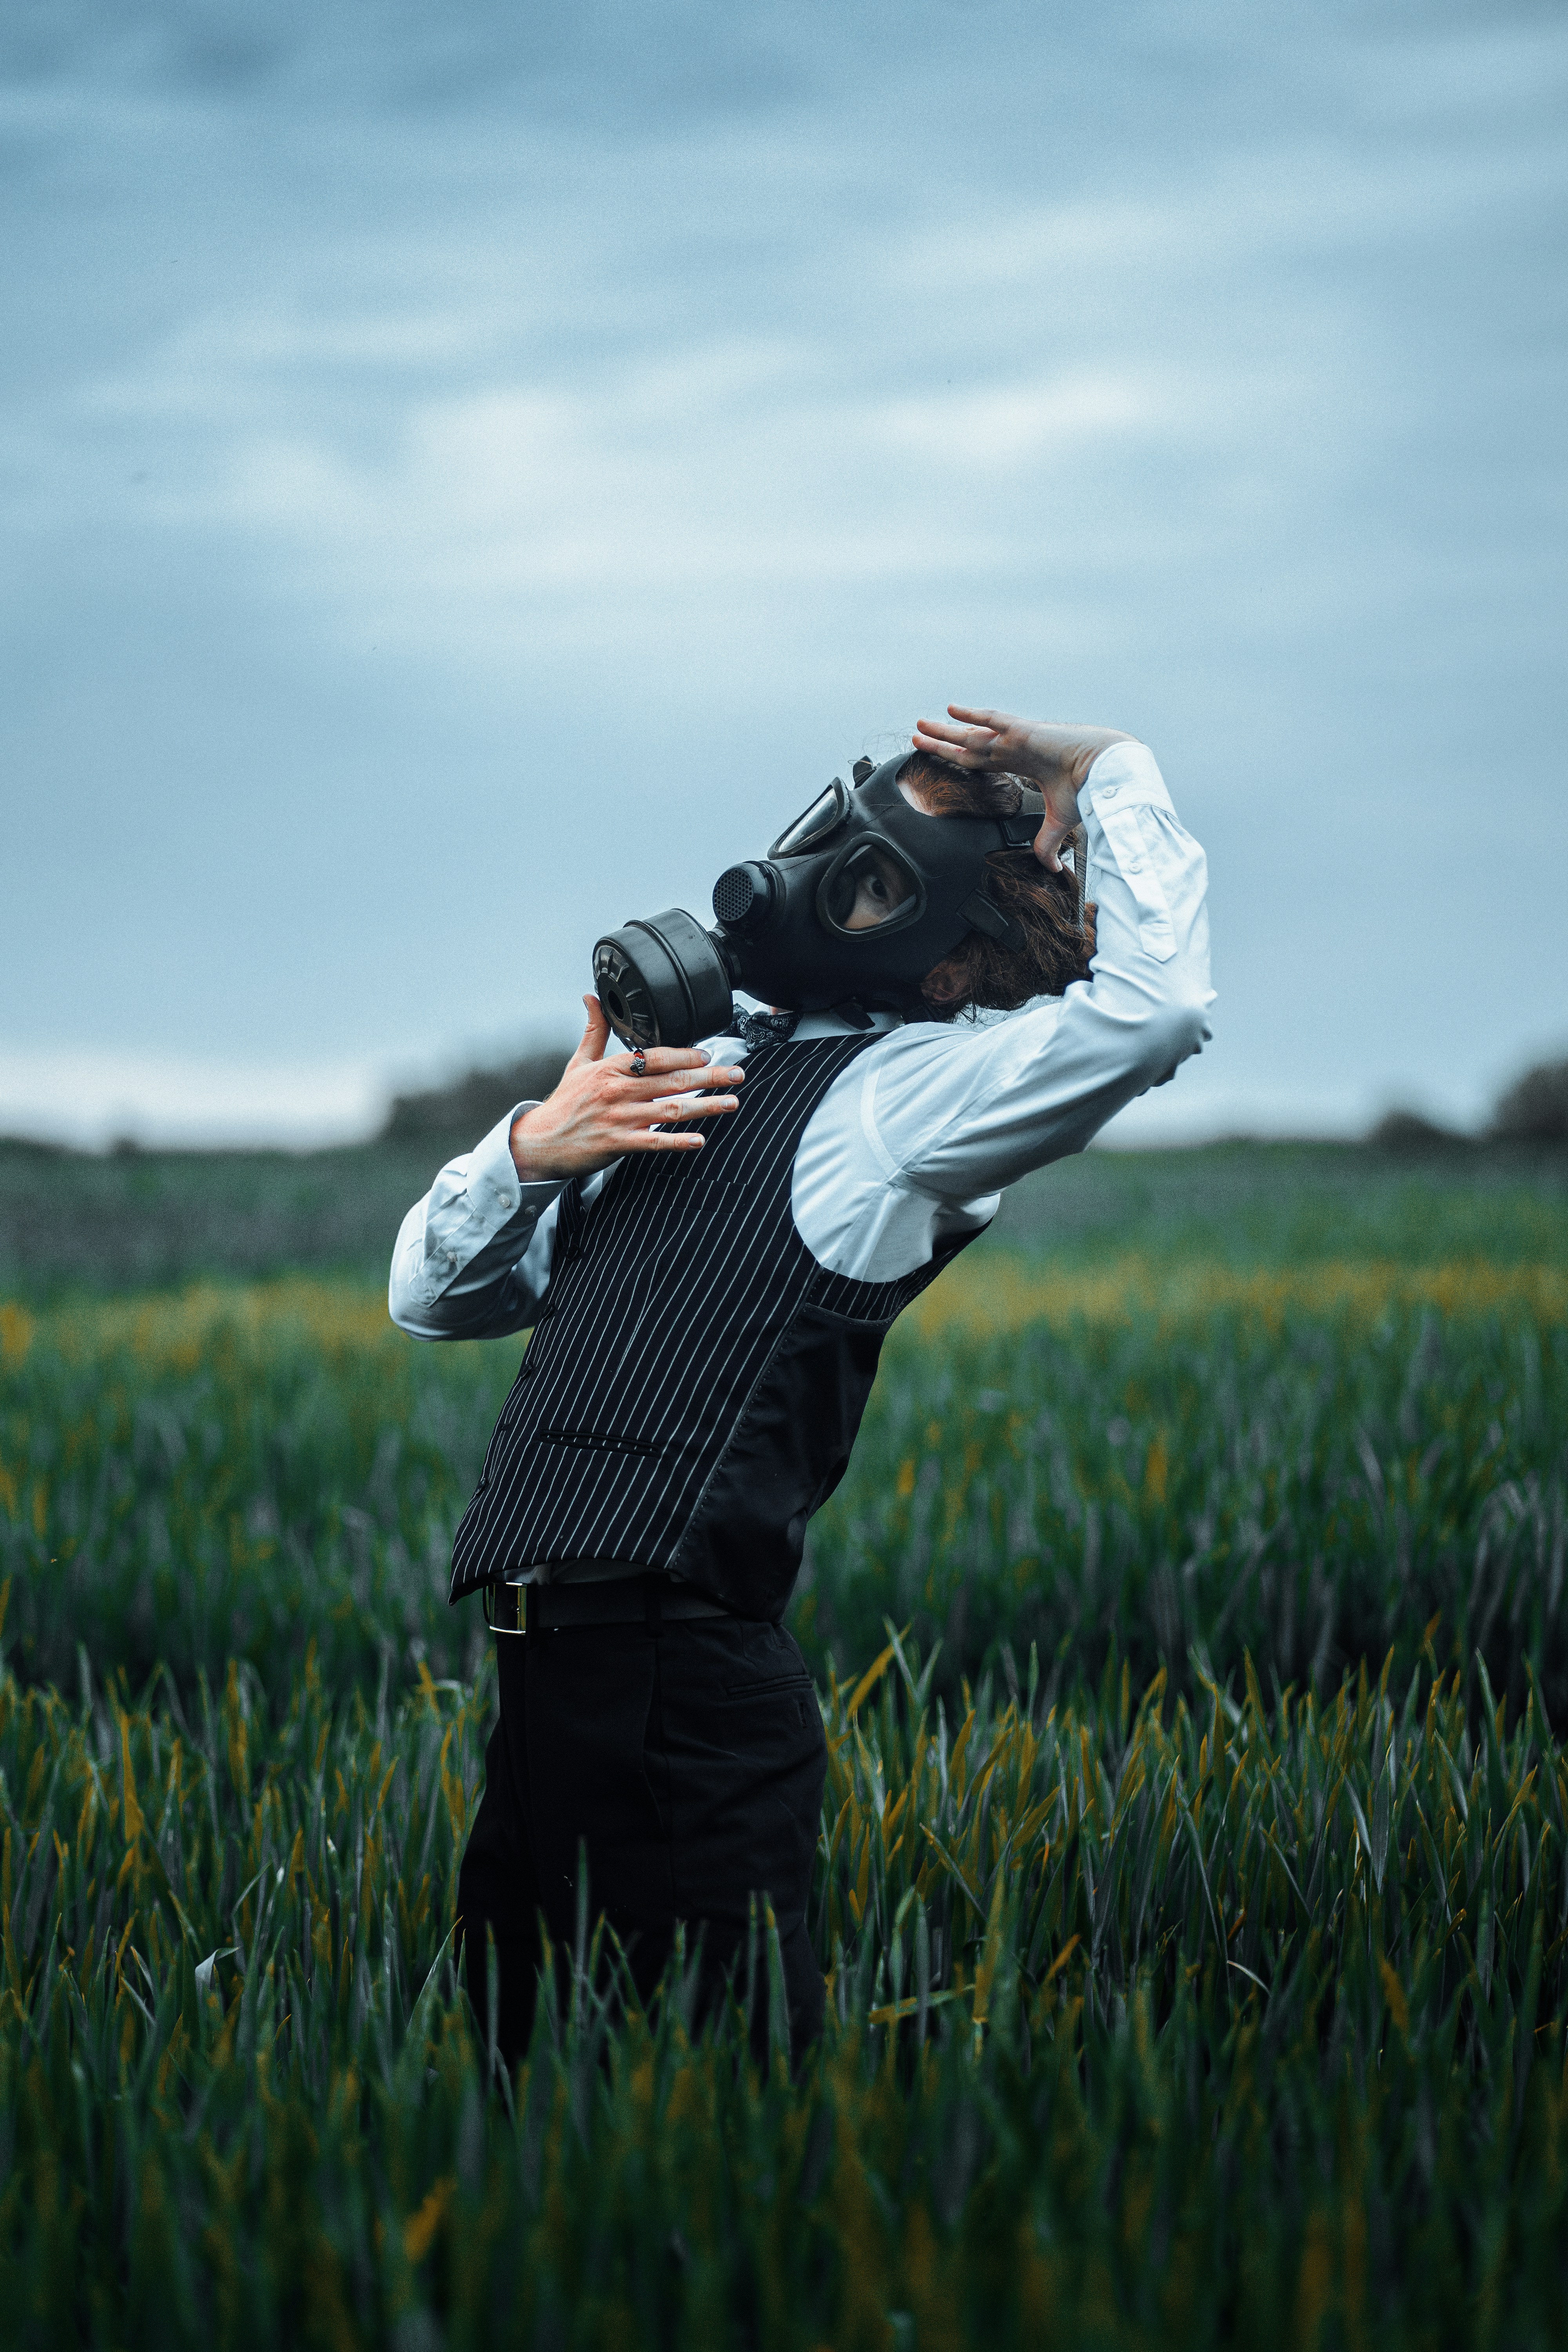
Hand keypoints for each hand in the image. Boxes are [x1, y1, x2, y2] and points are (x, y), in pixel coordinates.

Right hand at [509, 997, 742, 1180]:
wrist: (540, 1142)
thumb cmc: (564, 1103)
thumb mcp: (578, 1062)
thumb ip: (594, 1030)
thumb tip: (592, 997)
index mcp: (610, 1069)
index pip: (654, 1057)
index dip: (684, 1056)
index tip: (708, 1055)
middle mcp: (617, 1091)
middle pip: (671, 1081)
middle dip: (709, 1078)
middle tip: (737, 1074)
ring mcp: (619, 1118)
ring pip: (670, 1109)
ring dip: (705, 1106)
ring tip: (731, 1102)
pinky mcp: (618, 1144)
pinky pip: (653, 1142)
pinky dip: (677, 1141)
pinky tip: (698, 1140)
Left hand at [911, 704, 1132, 872]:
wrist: (1107, 770)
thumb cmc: (1089, 788)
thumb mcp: (1060, 821)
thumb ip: (1048, 843)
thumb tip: (1051, 868)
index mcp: (1021, 764)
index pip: (981, 762)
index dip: (959, 760)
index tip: (942, 757)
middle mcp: (1014, 748)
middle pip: (968, 746)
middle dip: (942, 743)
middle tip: (917, 739)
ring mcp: (1016, 738)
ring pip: (971, 734)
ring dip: (944, 731)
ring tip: (920, 726)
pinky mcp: (1023, 731)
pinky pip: (992, 719)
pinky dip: (971, 715)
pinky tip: (950, 709)